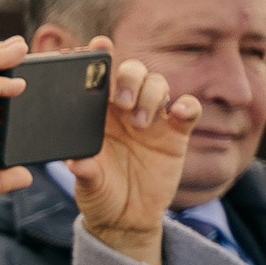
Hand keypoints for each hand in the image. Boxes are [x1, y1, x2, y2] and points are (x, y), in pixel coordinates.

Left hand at [68, 37, 203, 264]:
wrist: (127, 218)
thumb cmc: (101, 195)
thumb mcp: (88, 186)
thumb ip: (85, 172)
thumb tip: (76, 162)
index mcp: (96, 116)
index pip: (98, 80)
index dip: (99, 59)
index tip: (97, 46)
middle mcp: (125, 111)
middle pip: (132, 73)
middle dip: (128, 77)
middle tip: (119, 102)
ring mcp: (153, 119)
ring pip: (159, 84)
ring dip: (152, 94)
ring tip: (140, 122)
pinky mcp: (177, 133)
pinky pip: (189, 109)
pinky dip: (187, 106)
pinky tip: (179, 115)